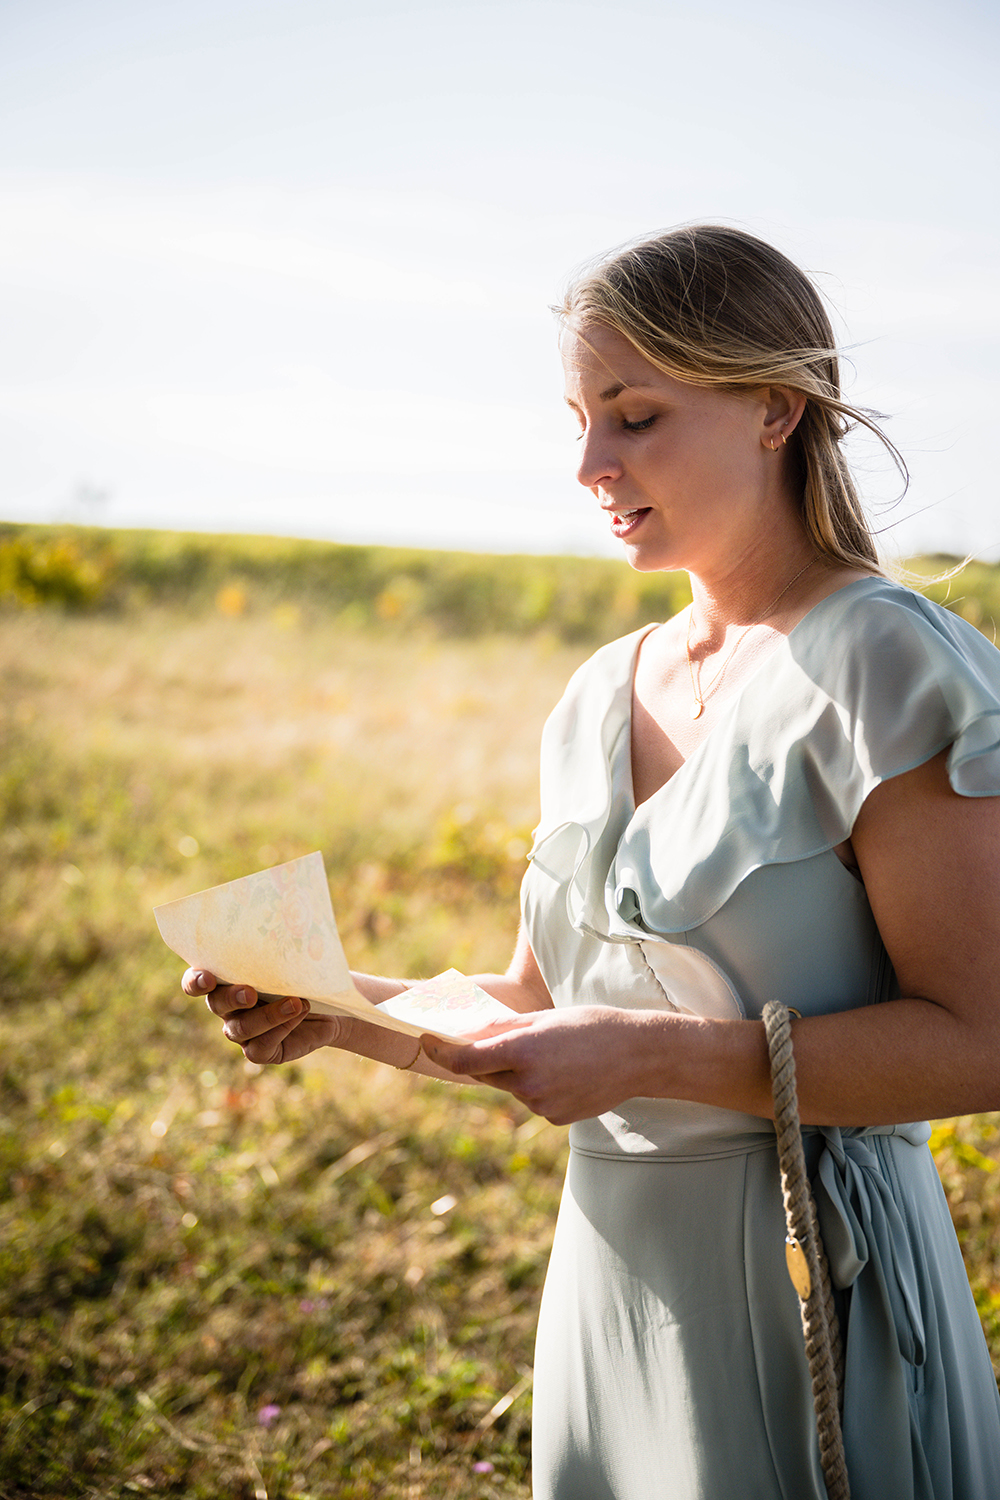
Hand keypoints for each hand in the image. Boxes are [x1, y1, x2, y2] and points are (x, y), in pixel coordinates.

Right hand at [183, 968, 351, 1064]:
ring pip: (240, 1028)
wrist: (327, 1011)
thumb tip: (284, 928)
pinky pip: (259, 1047)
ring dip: (268, 1015)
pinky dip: (281, 1029)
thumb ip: (277, 953)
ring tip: (295, 1002)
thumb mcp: (290, 962)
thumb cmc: (302, 978)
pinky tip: (299, 1013)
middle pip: (216, 1004)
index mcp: (226, 981)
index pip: (196, 981)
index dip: (195, 981)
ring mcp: (240, 1031)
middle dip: (231, 997)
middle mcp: (227, 1008)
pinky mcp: (258, 1051)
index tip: (207, 978)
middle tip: (250, 993)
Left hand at [421, 1005, 651, 1124]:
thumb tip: (472, 1031)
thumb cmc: (593, 1026)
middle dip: (483, 1058)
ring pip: (511, 1088)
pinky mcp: (556, 1118)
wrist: (639, 1056)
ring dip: (516, 1072)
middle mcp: (528, 1083)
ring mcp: (542, 1105)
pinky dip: (538, 1086)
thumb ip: (505, 1028)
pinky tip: (565, 1072)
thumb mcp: (545, 1018)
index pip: (465, 1060)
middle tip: (492, 1040)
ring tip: (553, 1054)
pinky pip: (533, 1100)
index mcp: (523, 1051)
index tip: (426, 1040)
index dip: (441, 1051)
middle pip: (486, 1074)